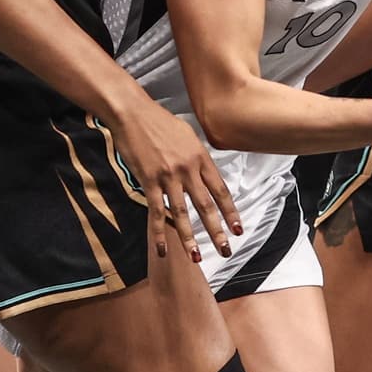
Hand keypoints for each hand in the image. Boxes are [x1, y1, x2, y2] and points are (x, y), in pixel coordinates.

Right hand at [109, 96, 240, 262]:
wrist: (133, 113)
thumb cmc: (160, 121)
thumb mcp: (188, 135)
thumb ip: (198, 157)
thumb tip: (204, 174)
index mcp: (201, 158)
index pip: (220, 190)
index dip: (230, 212)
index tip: (238, 230)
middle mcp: (188, 169)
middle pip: (206, 206)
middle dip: (217, 231)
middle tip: (226, 251)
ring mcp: (168, 176)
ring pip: (182, 213)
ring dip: (190, 238)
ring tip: (197, 258)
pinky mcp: (149, 181)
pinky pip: (156, 212)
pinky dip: (159, 233)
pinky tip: (162, 249)